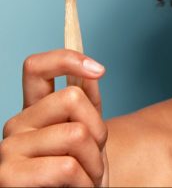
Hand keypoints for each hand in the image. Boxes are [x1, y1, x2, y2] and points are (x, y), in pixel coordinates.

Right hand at [0, 49, 108, 186]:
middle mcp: (16, 125)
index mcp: (34, 111)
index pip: (36, 67)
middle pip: (71, 97)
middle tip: (95, 155)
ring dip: (95, 162)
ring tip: (87, 178)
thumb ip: (89, 104)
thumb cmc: (80, 176)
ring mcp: (8, 149)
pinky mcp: (9, 177)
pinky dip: (85, 182)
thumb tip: (92, 72)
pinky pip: (67, 167)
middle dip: (99, 129)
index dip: (67, 59)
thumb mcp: (90, 136)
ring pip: (76, 134)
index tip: (99, 70)